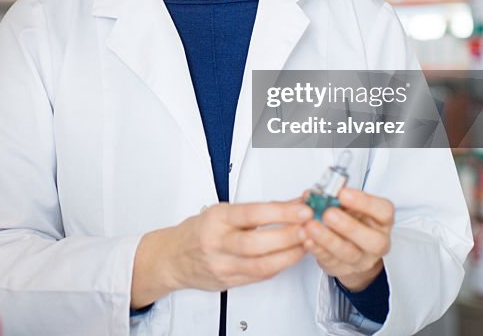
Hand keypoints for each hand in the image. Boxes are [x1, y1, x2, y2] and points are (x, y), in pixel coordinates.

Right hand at [132, 200, 310, 307]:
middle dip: (289, 235)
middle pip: (257, 243)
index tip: (302, 208)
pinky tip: (291, 256)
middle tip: (310, 227)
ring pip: (261, 264)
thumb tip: (293, 201)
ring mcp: (222, 265)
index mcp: (216, 219)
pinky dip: (279, 265)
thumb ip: (258, 209)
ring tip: (307, 242)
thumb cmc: (199, 231)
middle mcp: (217, 243)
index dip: (280, 212)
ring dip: (289, 254)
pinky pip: (259, 276)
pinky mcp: (229, 282)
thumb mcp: (223, 211)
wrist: (172, 258)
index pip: (251, 214)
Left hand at [301, 188, 392, 291]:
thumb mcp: (349, 205)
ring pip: (349, 253)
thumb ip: (335, 198)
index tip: (343, 193)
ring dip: (328, 239)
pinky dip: (318, 250)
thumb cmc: (352, 219)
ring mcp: (363, 259)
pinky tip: (307, 240)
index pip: (384, 212)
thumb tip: (312, 193)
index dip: (365, 202)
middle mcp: (378, 241)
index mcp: (382, 221)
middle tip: (328, 214)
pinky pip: (331, 261)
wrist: (351, 245)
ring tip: (311, 226)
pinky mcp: (344, 268)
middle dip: (348, 226)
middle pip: (372, 239)